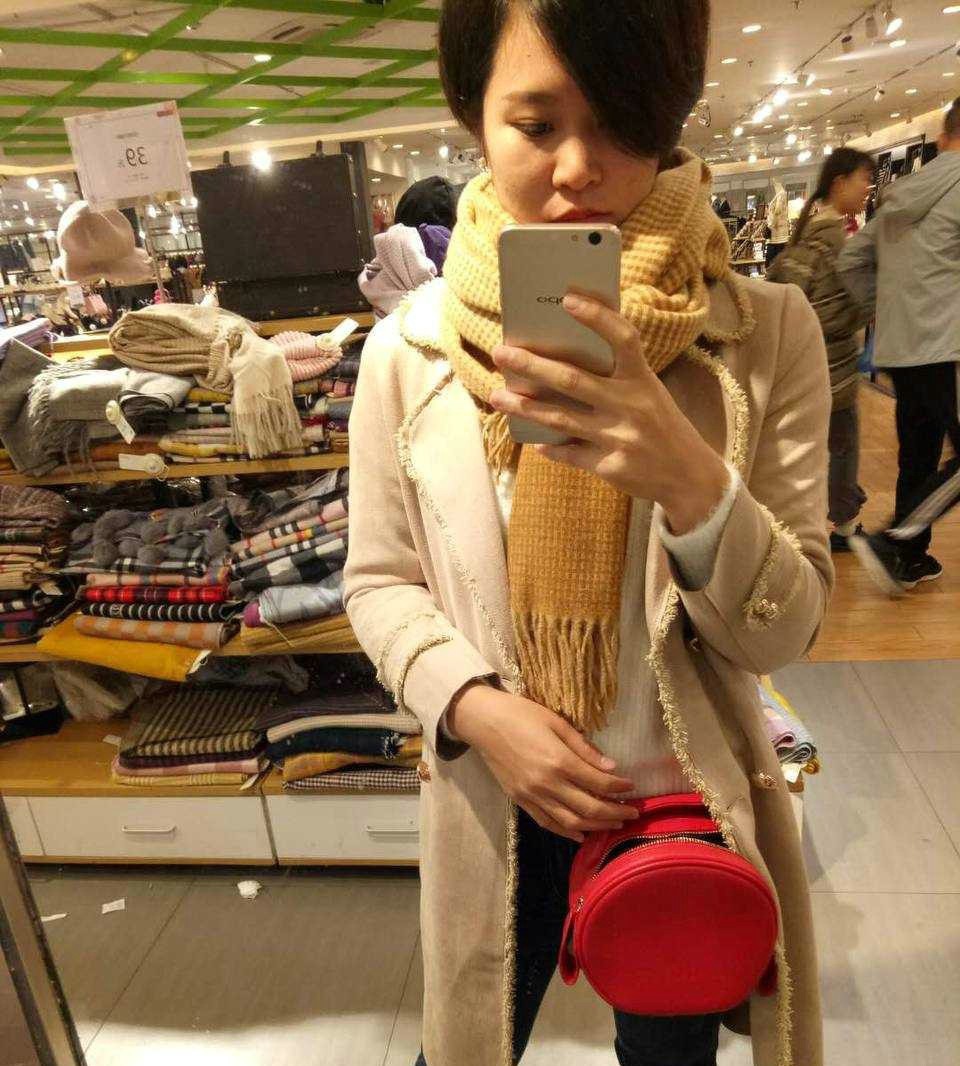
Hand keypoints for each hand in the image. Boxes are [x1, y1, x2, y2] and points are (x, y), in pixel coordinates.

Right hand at [447, 682, 637, 842]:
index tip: (632, 786)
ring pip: (571, 821)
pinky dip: (567, 832)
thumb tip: (611, 767)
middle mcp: (547, 784)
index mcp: (559, 761)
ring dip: (596, 826)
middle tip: (633, 812)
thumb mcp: (556, 722)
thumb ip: (583, 748)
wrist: (483, 722)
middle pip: (589, 808)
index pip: (598, 783)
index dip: (619, 787)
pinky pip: (547, 823)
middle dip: (615, 812)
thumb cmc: (521, 714)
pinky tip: (581, 834)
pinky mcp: (520, 801)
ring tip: (614, 824)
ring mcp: (532, 796)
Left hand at [489, 293, 728, 533]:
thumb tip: (562, 359)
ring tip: (498, 396)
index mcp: (643, 380)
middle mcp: (631, 406)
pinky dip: (549, 446)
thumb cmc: (663, 426)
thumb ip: (617, 377)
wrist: (691, 478)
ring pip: (560, 419)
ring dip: (524, 408)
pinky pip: (568, 454)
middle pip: (572, 380)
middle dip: (531, 365)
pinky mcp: (609, 466)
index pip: (622, 339)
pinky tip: (532, 439)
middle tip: (500, 352)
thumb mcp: (650, 394)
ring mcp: (618, 438)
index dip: (597, 317)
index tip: (567, 300)